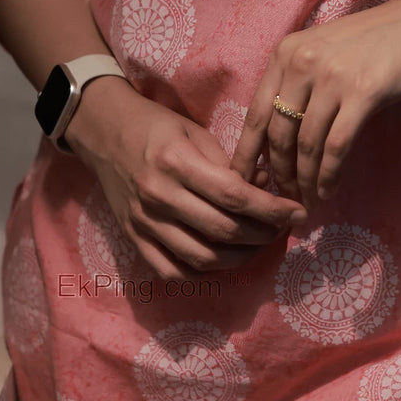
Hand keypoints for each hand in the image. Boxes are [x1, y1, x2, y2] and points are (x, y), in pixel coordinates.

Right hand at [64, 76, 309, 280]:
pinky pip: (172, 271)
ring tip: (259, 243)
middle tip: (282, 228)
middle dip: (263, 234)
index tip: (298, 212)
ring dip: (241, 257)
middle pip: (223, 230)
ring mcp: (144, 222)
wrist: (103, 132)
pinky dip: (204, 273)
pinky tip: (225, 259)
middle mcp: (159, 196)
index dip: (272, 209)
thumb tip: (267, 185)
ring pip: (202, 258)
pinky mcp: (134, 239)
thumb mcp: (196, 132)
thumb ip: (230, 164)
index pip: (234, 196)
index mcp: (177, 163)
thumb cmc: (156, 127)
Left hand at [229, 0, 400, 211]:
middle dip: (279, 174)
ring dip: (305, 180)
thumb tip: (279, 137)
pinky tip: (329, 190)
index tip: (247, 183)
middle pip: (278, 134)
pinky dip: (329, 175)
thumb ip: (300, 84)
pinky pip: (336, 146)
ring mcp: (333, 76)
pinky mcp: (364, 91)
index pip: (256, 113)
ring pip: (306, 144)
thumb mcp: (327, 52)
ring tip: (308, 200)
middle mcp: (303, 61)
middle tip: (285, 199)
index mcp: (287, 52)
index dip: (247, 154)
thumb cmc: (379, 40)